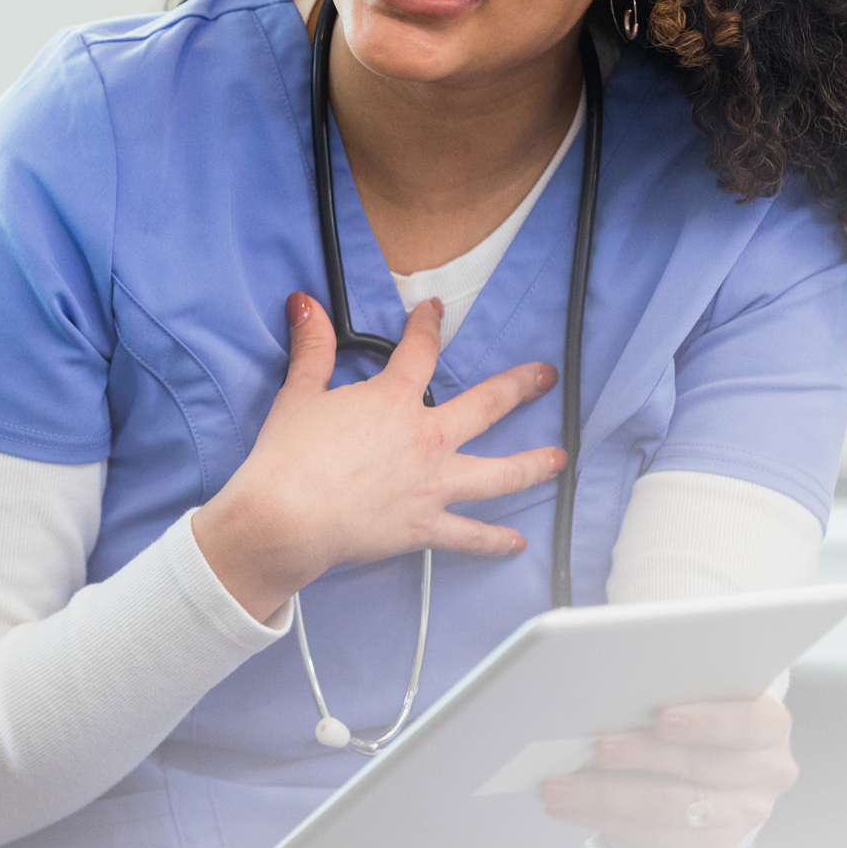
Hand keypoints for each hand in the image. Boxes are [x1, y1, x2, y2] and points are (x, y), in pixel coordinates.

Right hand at [194, 293, 566, 620]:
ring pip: (499, 474)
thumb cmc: (289, 457)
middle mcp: (427, 440)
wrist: (288, 517)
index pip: (420, 352)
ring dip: (534, 464)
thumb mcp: (299, 393)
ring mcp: (433, 485)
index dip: (427, 326)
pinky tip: (516, 542)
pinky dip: (494, 541)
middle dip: (520, 387)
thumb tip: (305, 304)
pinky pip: (469, 535)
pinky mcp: (425, 526)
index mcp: (395, 401)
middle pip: (486, 407)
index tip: (434, 312)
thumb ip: (312, 348)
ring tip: (559, 458)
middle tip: (545, 376)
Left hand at [539, 695, 799, 847]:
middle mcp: (765, 770)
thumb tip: (611, 680)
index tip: (662, 716)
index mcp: (767, 722)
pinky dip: (608, 821)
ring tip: (562, 785)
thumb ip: (669, 684)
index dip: (707, 720)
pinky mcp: (714, 844)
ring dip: (609, 796)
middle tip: (598, 746)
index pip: (750, 721)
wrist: (709, 763)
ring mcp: (743, 812)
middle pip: (702, 766)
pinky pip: (659, 839)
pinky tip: (572, 808)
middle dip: (643, 755)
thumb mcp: (692, 691)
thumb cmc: (692, 712)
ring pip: (673, 807)